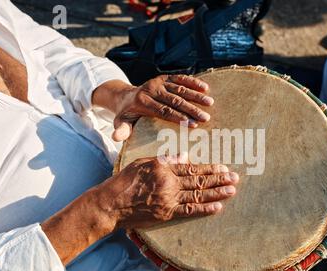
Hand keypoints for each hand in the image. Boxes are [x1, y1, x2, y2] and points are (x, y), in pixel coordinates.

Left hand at [92, 75, 213, 141]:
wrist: (126, 96)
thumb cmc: (128, 114)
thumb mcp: (122, 122)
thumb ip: (121, 129)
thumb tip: (116, 138)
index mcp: (142, 101)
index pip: (164, 111)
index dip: (179, 118)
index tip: (193, 125)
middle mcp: (151, 89)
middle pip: (174, 100)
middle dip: (191, 109)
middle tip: (205, 118)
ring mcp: (159, 82)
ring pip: (180, 88)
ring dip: (196, 95)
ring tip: (210, 103)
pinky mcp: (165, 77)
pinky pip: (180, 78)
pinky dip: (193, 82)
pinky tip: (205, 87)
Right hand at [95, 153, 238, 228]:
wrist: (110, 205)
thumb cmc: (124, 182)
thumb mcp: (142, 163)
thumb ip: (165, 160)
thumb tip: (184, 156)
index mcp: (163, 168)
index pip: (191, 167)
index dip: (209, 168)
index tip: (223, 167)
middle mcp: (169, 183)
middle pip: (199, 180)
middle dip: (219, 179)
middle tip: (235, 177)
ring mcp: (168, 199)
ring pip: (198, 195)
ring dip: (217, 192)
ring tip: (232, 190)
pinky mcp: (166, 214)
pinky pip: (189, 211)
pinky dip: (204, 209)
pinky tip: (218, 207)